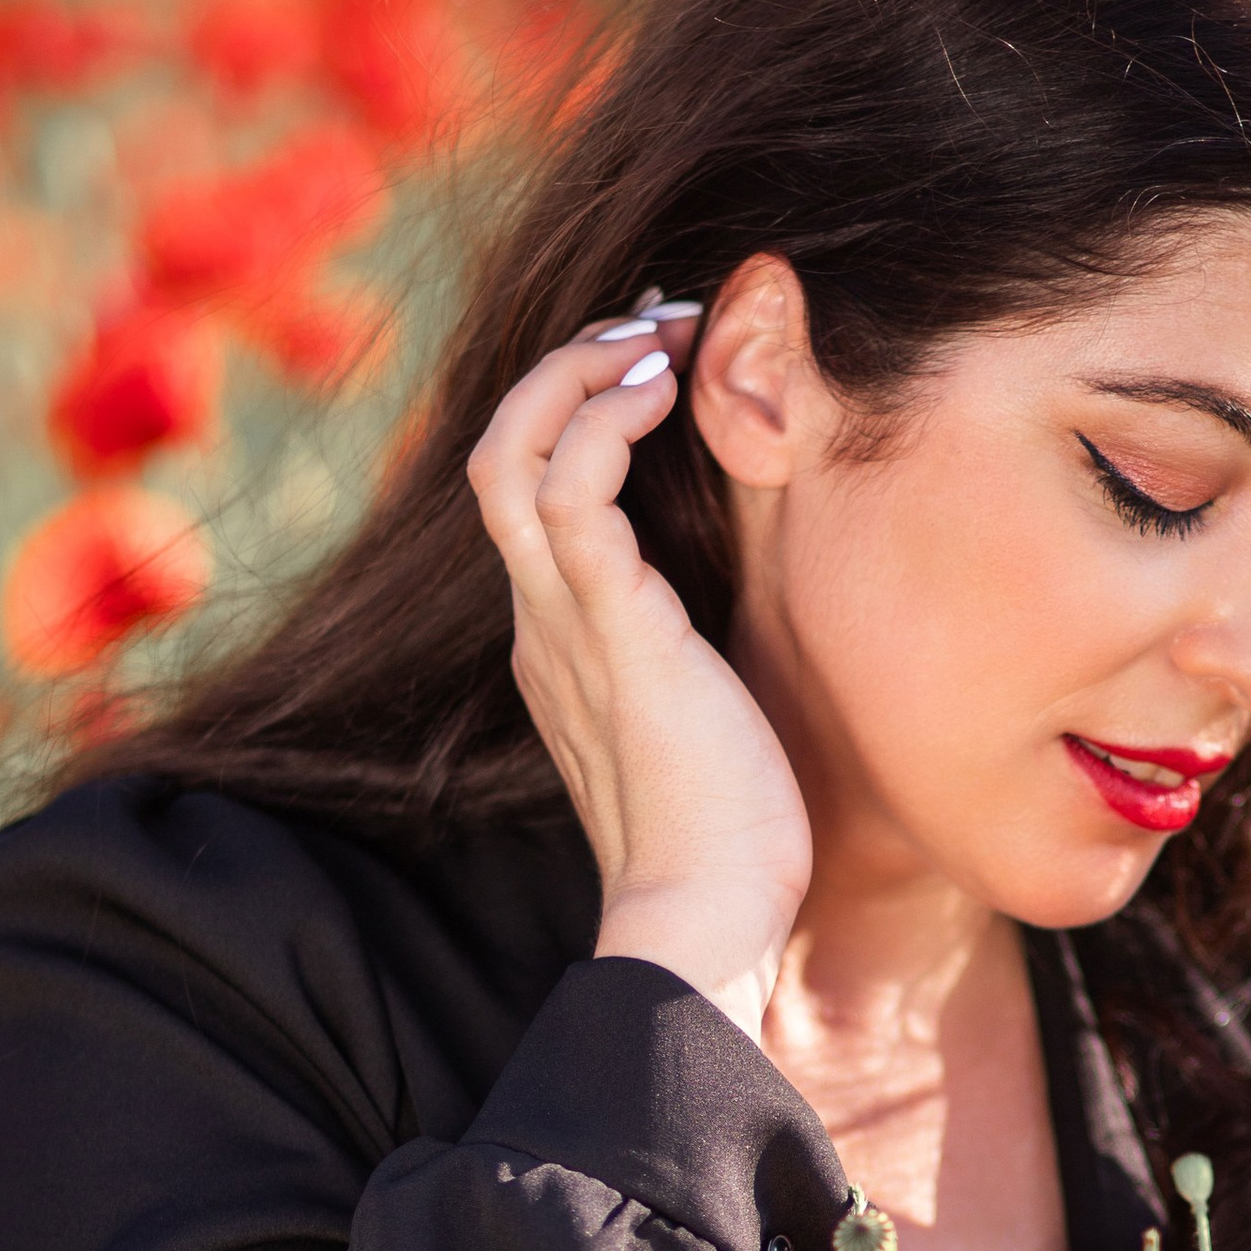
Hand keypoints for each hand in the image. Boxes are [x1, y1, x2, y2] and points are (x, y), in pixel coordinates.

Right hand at [465, 306, 812, 1036]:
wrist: (708, 924)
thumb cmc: (731, 842)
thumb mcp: (714, 719)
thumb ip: (706, 656)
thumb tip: (751, 615)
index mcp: (561, 644)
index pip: (530, 495)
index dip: (580, 414)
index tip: (660, 370)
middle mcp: (543, 625)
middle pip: (499, 453)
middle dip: (571, 370)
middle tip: (658, 326)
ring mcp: (564, 625)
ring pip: (515, 452)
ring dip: (583, 374)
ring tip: (661, 339)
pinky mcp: (608, 629)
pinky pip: (570, 489)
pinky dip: (608, 420)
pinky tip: (667, 396)